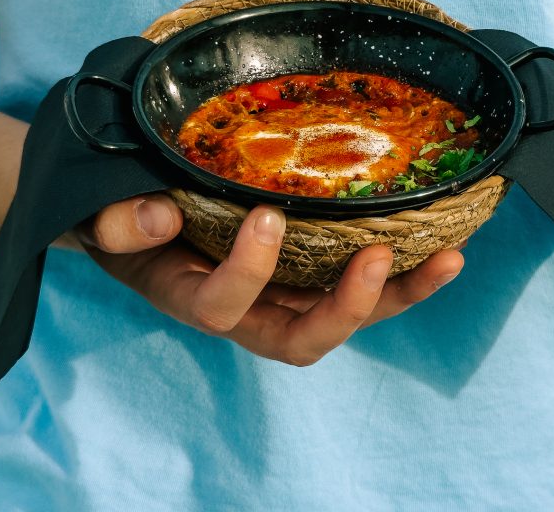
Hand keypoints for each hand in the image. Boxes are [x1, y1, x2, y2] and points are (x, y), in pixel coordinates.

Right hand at [74, 194, 464, 365]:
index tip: (268, 216)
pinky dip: (399, 274)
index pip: (223, 306)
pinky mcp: (307, 272)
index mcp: (194, 296)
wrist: (141, 215)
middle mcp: (246, 309)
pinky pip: (354, 283)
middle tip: (380, 255)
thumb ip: (116, 222)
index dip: (248, 272)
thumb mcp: (106, 216)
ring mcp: (282, 294)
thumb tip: (160, 217)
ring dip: (396, 295)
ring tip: (447, 258)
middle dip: (345, 307)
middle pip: (301, 337)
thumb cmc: (125, 216)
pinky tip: (440, 245)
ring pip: (343, 317)